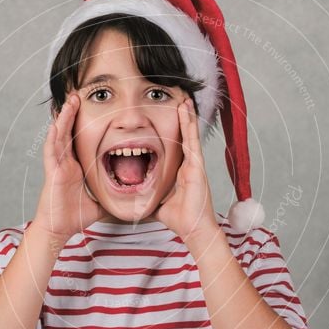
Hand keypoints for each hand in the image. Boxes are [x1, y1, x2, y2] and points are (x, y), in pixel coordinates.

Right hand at [34, 93, 105, 244]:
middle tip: (77, 95)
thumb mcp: (99, 202)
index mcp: (75, 167)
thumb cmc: (75, 217)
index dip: (80, 124)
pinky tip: (55, 124)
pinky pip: (52, 152)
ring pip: (59, 136)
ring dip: (63, 119)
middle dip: (72, 114)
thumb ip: (111, 196)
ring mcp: (58, 166)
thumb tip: (130, 199)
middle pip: (68, 132)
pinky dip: (53, 137)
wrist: (59, 229)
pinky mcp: (53, 173)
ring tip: (69, 101)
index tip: (87, 109)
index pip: (78, 140)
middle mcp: (65, 163)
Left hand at [154, 98, 217, 244]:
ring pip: (189, 134)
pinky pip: (192, 141)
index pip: (176, 146)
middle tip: (178, 100)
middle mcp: (188, 165)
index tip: (168, 117)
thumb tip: (131, 199)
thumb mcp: (157, 203)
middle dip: (182, 119)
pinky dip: (189, 125)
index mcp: (180, 172)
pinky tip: (186, 112)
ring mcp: (194, 164)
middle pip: (184, 136)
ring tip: (183, 99)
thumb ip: (147, 197)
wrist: (193, 230)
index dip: (174, 131)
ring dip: (186, 116)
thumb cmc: (178, 219)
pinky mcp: (197, 166)